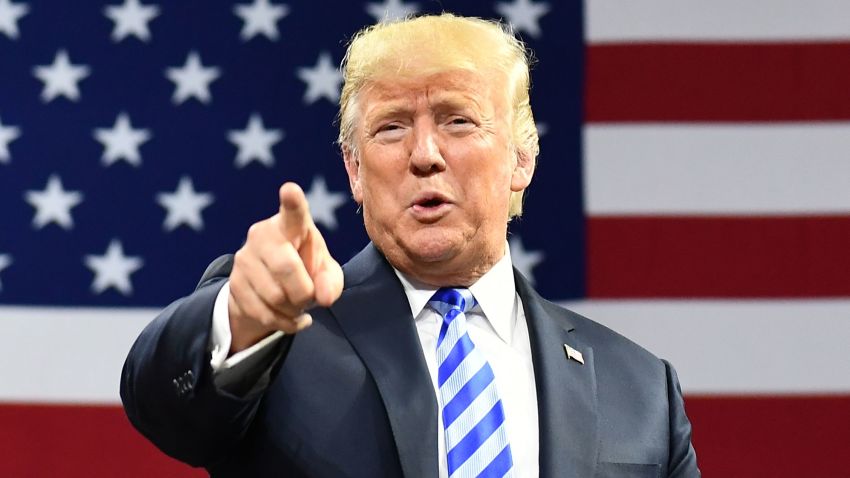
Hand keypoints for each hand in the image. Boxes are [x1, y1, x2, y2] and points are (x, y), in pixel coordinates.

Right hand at [227, 182, 343, 352]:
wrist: (271, 288)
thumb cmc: (307, 270)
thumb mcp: (327, 274)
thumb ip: (331, 282)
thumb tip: (324, 297)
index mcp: (291, 225)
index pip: (293, 212)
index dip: (292, 202)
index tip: (290, 190)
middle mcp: (263, 235)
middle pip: (286, 268)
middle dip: (304, 291)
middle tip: (309, 296)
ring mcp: (244, 258)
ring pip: (275, 296)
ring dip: (293, 309)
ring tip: (297, 303)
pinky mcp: (233, 284)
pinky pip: (263, 313)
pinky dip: (283, 323)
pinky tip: (290, 317)